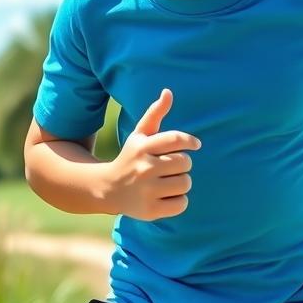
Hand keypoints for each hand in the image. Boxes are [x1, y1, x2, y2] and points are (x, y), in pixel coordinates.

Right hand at [106, 88, 201, 220]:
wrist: (108, 189)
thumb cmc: (131, 157)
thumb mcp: (139, 135)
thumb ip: (155, 113)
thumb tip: (168, 92)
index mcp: (142, 147)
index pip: (175, 139)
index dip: (190, 141)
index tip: (195, 145)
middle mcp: (144, 168)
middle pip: (185, 163)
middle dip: (182, 164)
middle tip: (170, 167)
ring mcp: (146, 190)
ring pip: (185, 183)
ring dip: (181, 183)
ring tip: (167, 182)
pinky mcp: (150, 210)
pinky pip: (181, 204)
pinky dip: (178, 201)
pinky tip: (165, 197)